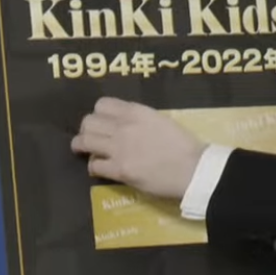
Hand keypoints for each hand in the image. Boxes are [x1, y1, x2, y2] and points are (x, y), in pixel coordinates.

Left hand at [71, 97, 206, 199]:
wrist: (194, 168)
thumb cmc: (184, 145)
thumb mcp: (161, 120)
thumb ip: (140, 119)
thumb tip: (125, 125)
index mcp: (136, 111)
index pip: (102, 104)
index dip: (98, 114)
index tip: (101, 122)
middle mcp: (123, 126)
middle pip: (88, 122)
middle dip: (86, 129)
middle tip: (90, 138)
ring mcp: (119, 148)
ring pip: (85, 141)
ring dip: (81, 146)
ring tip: (83, 150)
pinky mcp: (119, 170)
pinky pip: (94, 165)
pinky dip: (93, 167)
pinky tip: (99, 169)